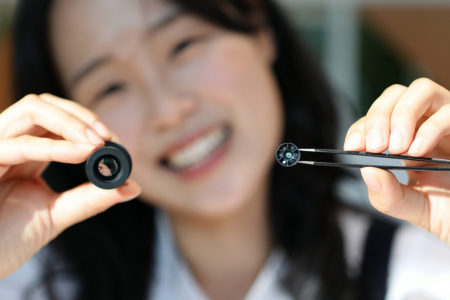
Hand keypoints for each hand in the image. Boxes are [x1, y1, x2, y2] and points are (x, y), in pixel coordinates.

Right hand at [0, 94, 140, 278]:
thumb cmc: (7, 240)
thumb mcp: (56, 215)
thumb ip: (90, 198)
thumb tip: (132, 187)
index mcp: (24, 152)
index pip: (56, 119)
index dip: (87, 123)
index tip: (115, 142)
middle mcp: (8, 143)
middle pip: (45, 105)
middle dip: (81, 117)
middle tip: (108, 138)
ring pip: (32, 109)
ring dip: (71, 122)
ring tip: (97, 143)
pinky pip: (20, 144)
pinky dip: (55, 147)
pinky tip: (83, 153)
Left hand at [344, 78, 449, 244]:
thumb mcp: (417, 211)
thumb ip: (389, 197)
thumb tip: (367, 172)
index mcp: (408, 141)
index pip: (376, 120)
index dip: (361, 128)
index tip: (353, 147)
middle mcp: (427, 126)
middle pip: (394, 96)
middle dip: (378, 118)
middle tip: (375, 146)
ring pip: (421, 90)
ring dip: (401, 115)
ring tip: (397, 147)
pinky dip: (430, 128)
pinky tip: (419, 152)